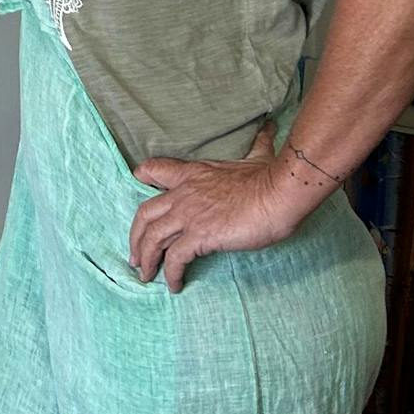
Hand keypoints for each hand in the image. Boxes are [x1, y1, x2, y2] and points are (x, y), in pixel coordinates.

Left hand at [127, 123, 308, 292]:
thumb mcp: (258, 155)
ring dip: (147, 259)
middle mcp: (183, 194)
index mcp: (193, 174)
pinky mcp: (199, 235)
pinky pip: (175, 258)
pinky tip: (173, 285)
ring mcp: (189, 214)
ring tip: (146, 275)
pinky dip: (170, 273)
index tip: (137, 186)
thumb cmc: (270, 177)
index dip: (142, 177)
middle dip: (135, 236)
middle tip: (135, 255)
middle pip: (144, 214)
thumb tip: (269, 128)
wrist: (278, 194)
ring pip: (153, 238)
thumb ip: (258, 144)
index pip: (155, 169)